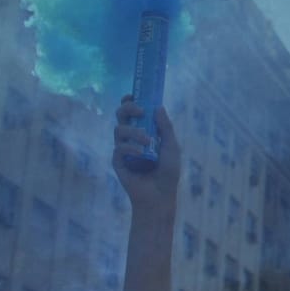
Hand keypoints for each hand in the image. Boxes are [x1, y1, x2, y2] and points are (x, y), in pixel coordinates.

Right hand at [111, 99, 182, 215]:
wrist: (160, 196)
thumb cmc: (168, 172)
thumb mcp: (172, 147)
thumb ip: (166, 128)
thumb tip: (158, 106)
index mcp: (144, 131)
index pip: (133, 112)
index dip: (130, 101)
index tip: (134, 95)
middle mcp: (131, 138)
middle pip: (121, 115)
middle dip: (128, 108)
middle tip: (140, 111)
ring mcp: (123, 149)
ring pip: (119, 130)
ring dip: (134, 131)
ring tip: (147, 141)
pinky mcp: (117, 162)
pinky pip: (118, 148)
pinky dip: (130, 148)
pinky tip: (140, 154)